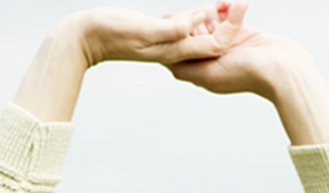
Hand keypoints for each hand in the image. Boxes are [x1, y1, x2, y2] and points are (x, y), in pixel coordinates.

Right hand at [75, 6, 242, 66]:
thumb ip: (170, 29)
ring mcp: (170, 44)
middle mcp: (177, 51)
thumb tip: (196, 23)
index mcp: (176, 51)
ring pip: (203, 36)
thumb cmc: (109, 33)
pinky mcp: (161, 36)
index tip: (241, 4)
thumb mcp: (142, 28)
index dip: (233, 27)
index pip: (216, 45)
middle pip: (215, 42)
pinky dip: (201, 19)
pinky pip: (189, 29)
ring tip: (229, 2)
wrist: (86, 39)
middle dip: (232, 24)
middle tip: (241, 2)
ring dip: (218, 20)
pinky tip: (206, 9)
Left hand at [169, 1, 328, 144]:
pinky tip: (237, 3)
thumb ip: (187, 68)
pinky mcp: (247, 37)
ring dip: (214, 11)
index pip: (183, 50)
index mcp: (206, 72)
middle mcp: (217, 61)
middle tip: (200, 10)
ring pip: (213, 23)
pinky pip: (232, 19)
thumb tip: (165, 63)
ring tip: (223, 5)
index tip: (174, 19)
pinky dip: (232, 10)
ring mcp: (232, 48)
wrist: (285, 70)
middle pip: (196, 34)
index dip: (178, 33)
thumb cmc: (249, 74)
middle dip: (196, 19)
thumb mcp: (210, 73)